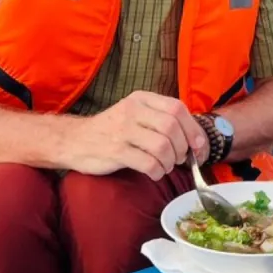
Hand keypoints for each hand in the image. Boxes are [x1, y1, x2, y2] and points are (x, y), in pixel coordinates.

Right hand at [67, 91, 206, 179]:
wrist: (74, 140)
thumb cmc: (112, 130)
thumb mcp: (135, 114)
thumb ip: (161, 119)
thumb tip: (196, 139)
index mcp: (141, 99)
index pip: (177, 108)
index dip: (193, 128)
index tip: (198, 145)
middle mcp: (132, 111)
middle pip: (172, 127)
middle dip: (182, 148)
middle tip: (179, 159)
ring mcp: (123, 131)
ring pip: (162, 146)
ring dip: (170, 162)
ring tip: (165, 166)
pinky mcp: (116, 151)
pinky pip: (148, 163)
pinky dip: (158, 172)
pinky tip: (155, 173)